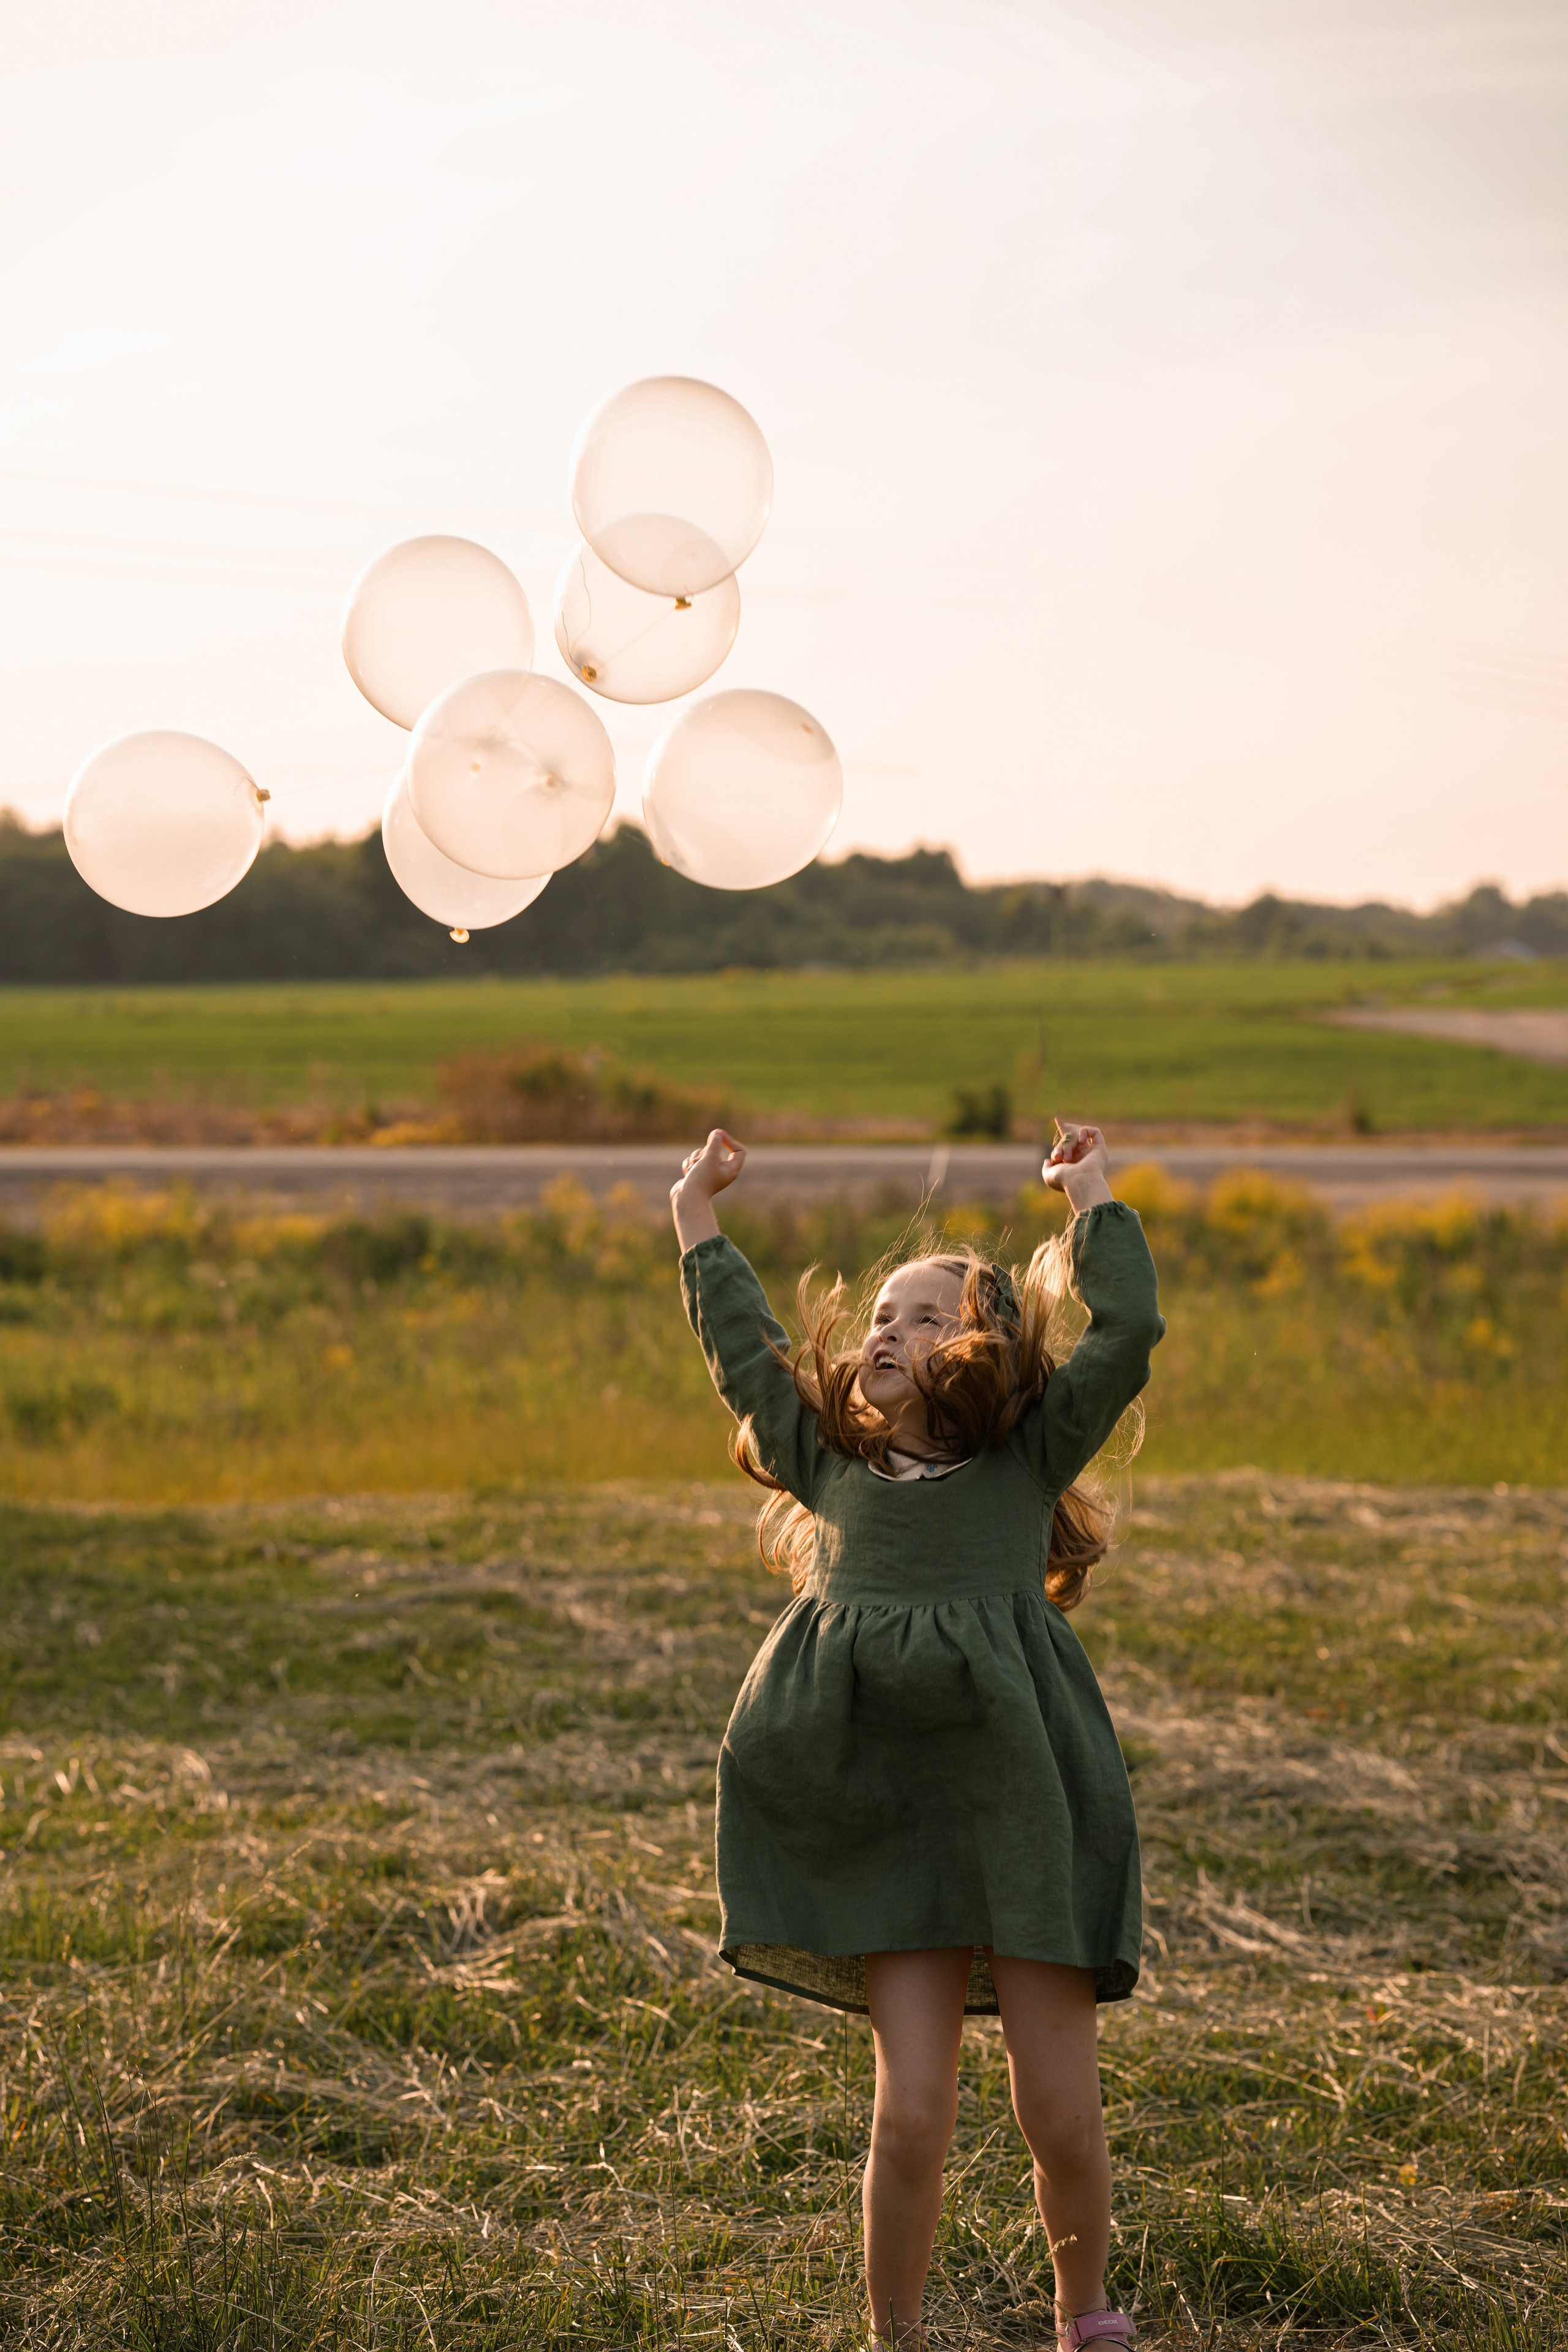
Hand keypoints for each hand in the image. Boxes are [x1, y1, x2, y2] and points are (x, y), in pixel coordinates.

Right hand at [670, 1130, 746, 1249]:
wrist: (686, 1199)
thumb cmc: (701, 1179)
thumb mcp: (709, 1157)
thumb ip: (714, 1142)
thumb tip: (717, 1133)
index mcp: (731, 1170)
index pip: (739, 1151)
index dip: (729, 1140)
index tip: (718, 1134)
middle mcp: (722, 1172)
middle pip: (716, 1150)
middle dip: (706, 1151)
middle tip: (702, 1158)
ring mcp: (709, 1174)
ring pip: (702, 1154)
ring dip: (695, 1158)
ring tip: (693, 1168)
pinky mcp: (696, 1175)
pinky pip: (693, 1161)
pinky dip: (689, 1164)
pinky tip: (688, 1173)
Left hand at [1042, 1120, 1112, 1212]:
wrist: (1078, 1182)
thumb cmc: (1063, 1180)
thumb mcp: (1048, 1174)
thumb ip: (1047, 1166)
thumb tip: (1049, 1160)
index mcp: (1072, 1163)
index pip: (1067, 1144)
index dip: (1062, 1131)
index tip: (1056, 1119)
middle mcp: (1082, 1157)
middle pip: (1070, 1139)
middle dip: (1062, 1145)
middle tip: (1059, 1157)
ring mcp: (1092, 1153)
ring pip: (1079, 1136)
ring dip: (1069, 1143)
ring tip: (1067, 1157)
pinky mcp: (1100, 1149)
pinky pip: (1095, 1132)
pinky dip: (1085, 1131)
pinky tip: (1080, 1140)